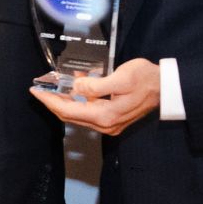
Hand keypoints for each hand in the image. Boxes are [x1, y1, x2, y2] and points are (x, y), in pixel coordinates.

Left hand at [30, 57, 159, 134]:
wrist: (167, 88)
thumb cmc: (146, 79)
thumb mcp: (121, 78)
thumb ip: (95, 85)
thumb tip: (76, 86)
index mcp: (105, 116)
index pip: (67, 110)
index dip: (49, 100)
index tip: (35, 90)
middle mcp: (105, 125)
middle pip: (69, 115)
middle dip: (52, 102)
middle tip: (40, 89)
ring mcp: (110, 125)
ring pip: (77, 115)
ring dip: (64, 102)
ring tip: (53, 87)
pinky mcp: (113, 119)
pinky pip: (88, 112)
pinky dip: (77, 101)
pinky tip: (74, 88)